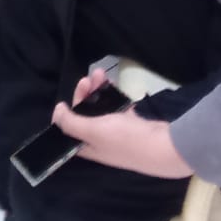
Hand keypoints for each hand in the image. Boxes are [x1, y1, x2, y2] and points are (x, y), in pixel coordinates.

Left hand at [51, 68, 189, 178]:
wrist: (164, 147)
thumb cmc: (125, 139)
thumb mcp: (92, 131)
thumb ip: (71, 122)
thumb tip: (56, 112)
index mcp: (88, 147)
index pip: (71, 128)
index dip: (69, 110)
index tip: (76, 91)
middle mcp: (101, 142)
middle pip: (87, 115)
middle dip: (86, 93)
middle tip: (91, 76)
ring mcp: (118, 134)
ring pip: (102, 110)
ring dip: (99, 91)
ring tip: (102, 74)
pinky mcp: (133, 127)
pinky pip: (118, 108)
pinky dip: (114, 96)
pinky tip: (114, 85)